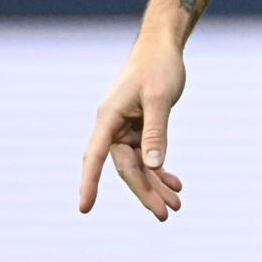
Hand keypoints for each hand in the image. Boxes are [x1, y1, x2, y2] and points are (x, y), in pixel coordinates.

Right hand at [80, 39, 185, 220]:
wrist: (162, 46)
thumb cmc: (158, 67)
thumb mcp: (159, 98)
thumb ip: (155, 132)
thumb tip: (152, 166)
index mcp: (109, 118)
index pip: (95, 156)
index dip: (89, 182)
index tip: (85, 208)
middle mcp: (113, 127)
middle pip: (126, 167)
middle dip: (145, 192)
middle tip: (164, 215)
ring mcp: (126, 129)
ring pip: (139, 165)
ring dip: (156, 184)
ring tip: (176, 205)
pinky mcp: (140, 128)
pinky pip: (148, 155)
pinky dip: (160, 170)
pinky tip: (174, 184)